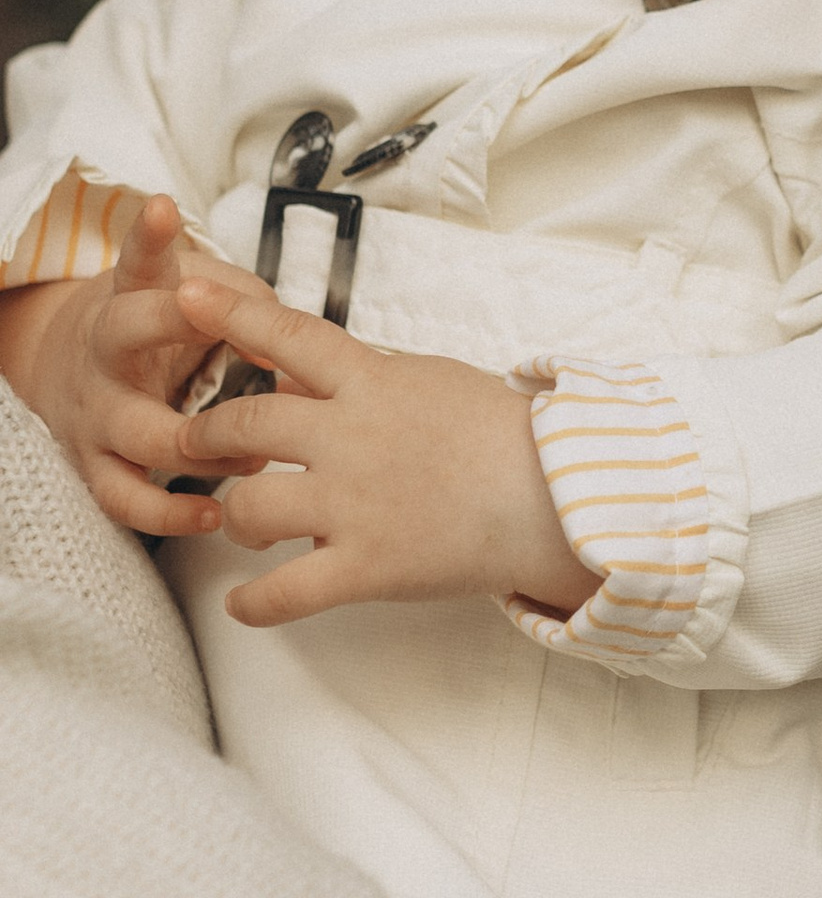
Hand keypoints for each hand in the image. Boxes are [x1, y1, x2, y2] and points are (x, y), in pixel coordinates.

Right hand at [0, 195, 266, 539]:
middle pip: (123, 336)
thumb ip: (248, 302)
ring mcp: (96, 412)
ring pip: (136, 434)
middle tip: (227, 333)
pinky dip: (167, 514)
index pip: (137, 260)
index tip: (165, 212)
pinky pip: (124, 499)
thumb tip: (299, 338)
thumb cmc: (162, 324)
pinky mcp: (96, 465)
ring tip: (252, 453)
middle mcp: (104, 352)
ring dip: (200, 448)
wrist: (78, 366)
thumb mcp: (198, 290)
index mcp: (130, 300)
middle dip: (170, 332)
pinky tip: (212, 515)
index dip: (150, 238)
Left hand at [172, 277, 590, 627]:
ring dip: (233, 517)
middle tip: (198, 444)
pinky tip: (243, 604)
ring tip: (242, 522)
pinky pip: (284, 592)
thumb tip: (300, 378)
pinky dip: (252, 604)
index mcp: (374, 384)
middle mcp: (353, 439)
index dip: (232, 312)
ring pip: (250, 508)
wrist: (559, 495)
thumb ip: (362, 380)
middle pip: (245, 424)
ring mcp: (356, 505)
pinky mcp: (368, 567)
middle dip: (207, 435)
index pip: (290, 336)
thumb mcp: (431, 382)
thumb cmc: (503, 436)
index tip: (187, 293)